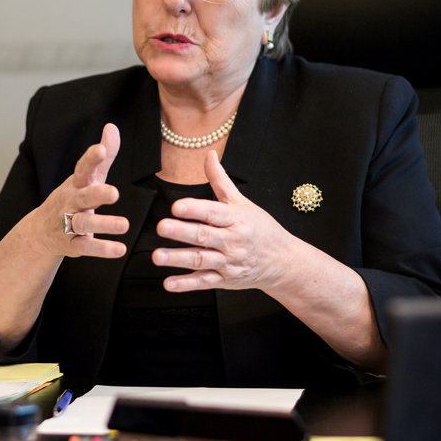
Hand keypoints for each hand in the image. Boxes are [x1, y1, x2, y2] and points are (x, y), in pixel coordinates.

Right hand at [35, 122, 128, 258]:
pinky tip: (120, 250)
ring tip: (125, 225)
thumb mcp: (86, 177)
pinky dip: (102, 249)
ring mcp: (68, 224)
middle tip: (114, 193)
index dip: (91, 159)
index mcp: (76, 184)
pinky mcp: (72, 244)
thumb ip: (103, 155)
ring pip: (84, 223)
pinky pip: (86, 247)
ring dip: (104, 224)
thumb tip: (112, 127)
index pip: (82, 169)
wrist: (40, 232)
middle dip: (96, 194)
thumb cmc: (71, 198)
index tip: (100, 149)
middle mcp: (70, 202)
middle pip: (82, 197)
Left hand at [152, 149, 293, 291]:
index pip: (214, 212)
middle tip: (162, 226)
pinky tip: (169, 283)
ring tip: (157, 256)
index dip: (195, 209)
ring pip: (201, 260)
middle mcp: (233, 241)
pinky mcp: (225, 281)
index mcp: (236, 219)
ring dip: (178, 259)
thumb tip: (209, 155)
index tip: (177, 206)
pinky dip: (186, 284)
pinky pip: (204, 282)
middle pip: (205, 236)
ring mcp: (229, 262)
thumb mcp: (243, 203)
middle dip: (183, 232)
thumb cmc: (261, 230)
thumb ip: (221, 180)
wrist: (283, 262)